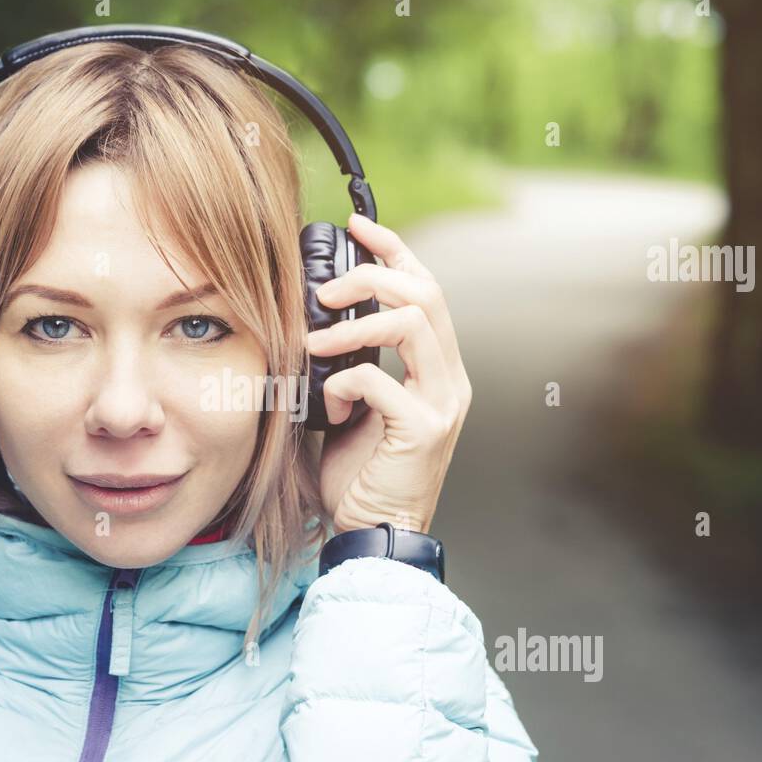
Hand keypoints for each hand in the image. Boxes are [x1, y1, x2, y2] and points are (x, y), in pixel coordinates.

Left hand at [308, 212, 471, 534]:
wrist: (375, 535)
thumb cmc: (359, 475)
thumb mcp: (352, 406)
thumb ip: (349, 363)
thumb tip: (312, 321)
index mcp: (436, 369)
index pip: (427, 288)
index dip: (395, 250)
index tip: (357, 226)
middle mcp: (449, 380)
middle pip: (425, 293)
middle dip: (371, 276)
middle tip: (323, 291)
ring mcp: (442, 403)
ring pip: (413, 323)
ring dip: (354, 325)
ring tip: (314, 341)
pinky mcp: (423, 430)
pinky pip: (381, 380)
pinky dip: (344, 382)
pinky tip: (329, 407)